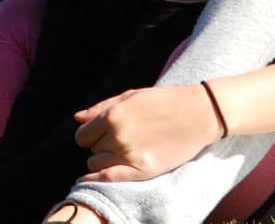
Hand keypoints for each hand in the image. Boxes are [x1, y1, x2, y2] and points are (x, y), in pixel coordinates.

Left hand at [72, 83, 223, 182]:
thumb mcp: (129, 96)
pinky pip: (110, 178)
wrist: (197, 114)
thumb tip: (77, 119)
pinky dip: (98, 179)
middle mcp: (118, 135)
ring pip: (98, 164)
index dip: (89, 137)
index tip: (98, 137)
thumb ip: (100, 109)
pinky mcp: (144, 170)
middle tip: (120, 141)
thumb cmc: (162, 102)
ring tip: (122, 153)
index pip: (83, 135)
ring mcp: (130, 154)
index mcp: (113, 115)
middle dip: (101, 146)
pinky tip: (93, 178)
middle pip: (93, 149)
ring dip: (105, 160)